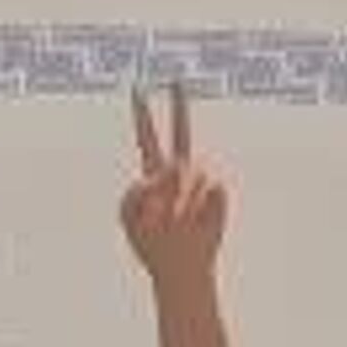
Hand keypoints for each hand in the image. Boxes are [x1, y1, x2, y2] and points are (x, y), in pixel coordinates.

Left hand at [121, 81, 227, 286]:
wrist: (180, 267)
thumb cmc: (151, 244)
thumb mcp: (129, 216)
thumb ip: (134, 189)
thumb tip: (163, 172)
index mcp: (154, 174)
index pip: (149, 138)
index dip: (143, 115)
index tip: (137, 88)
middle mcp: (179, 172)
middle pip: (181, 134)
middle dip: (178, 107)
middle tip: (175, 79)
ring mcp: (199, 181)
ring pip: (186, 171)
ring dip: (175, 198)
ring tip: (172, 221)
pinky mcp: (218, 193)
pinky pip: (205, 187)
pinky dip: (193, 204)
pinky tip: (191, 220)